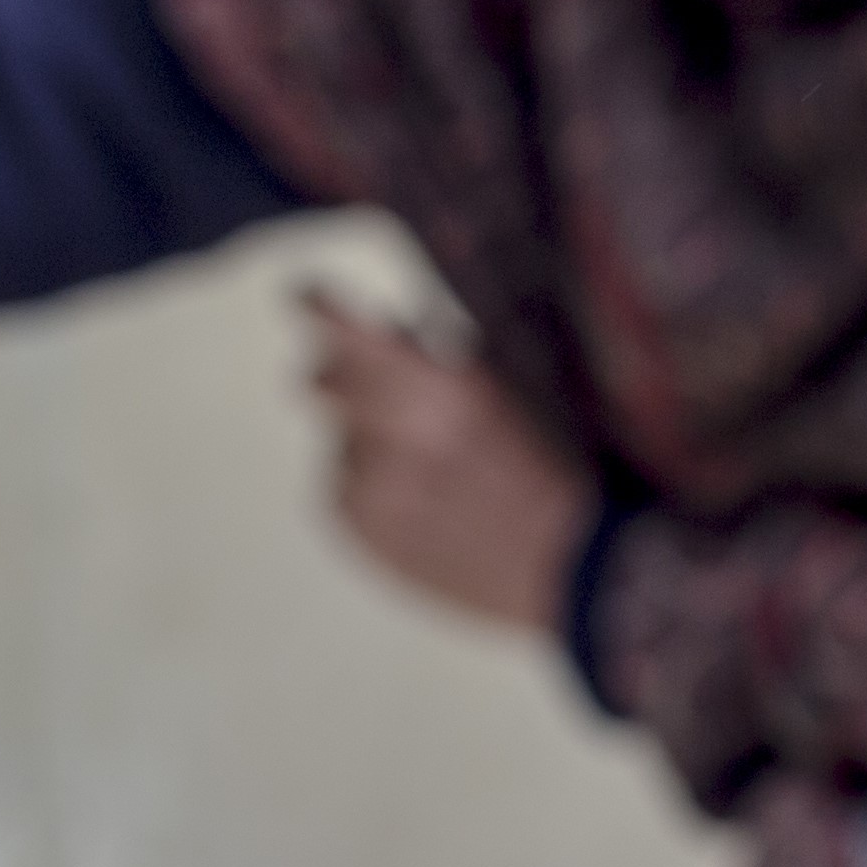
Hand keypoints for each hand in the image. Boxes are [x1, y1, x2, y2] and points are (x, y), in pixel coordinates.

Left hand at [299, 283, 596, 634]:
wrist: (566, 570)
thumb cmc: (550, 474)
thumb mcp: (511, 391)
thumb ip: (437, 358)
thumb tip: (382, 331)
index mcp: (441, 391)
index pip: (348, 333)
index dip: (318, 308)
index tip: (300, 296)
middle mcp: (398, 439)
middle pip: (322, 382)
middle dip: (333, 375)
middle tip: (355, 384)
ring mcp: (375, 493)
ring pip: (337, 443)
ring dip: (365, 442)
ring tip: (427, 472)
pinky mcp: (366, 537)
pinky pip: (341, 494)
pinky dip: (366, 490)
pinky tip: (418, 505)